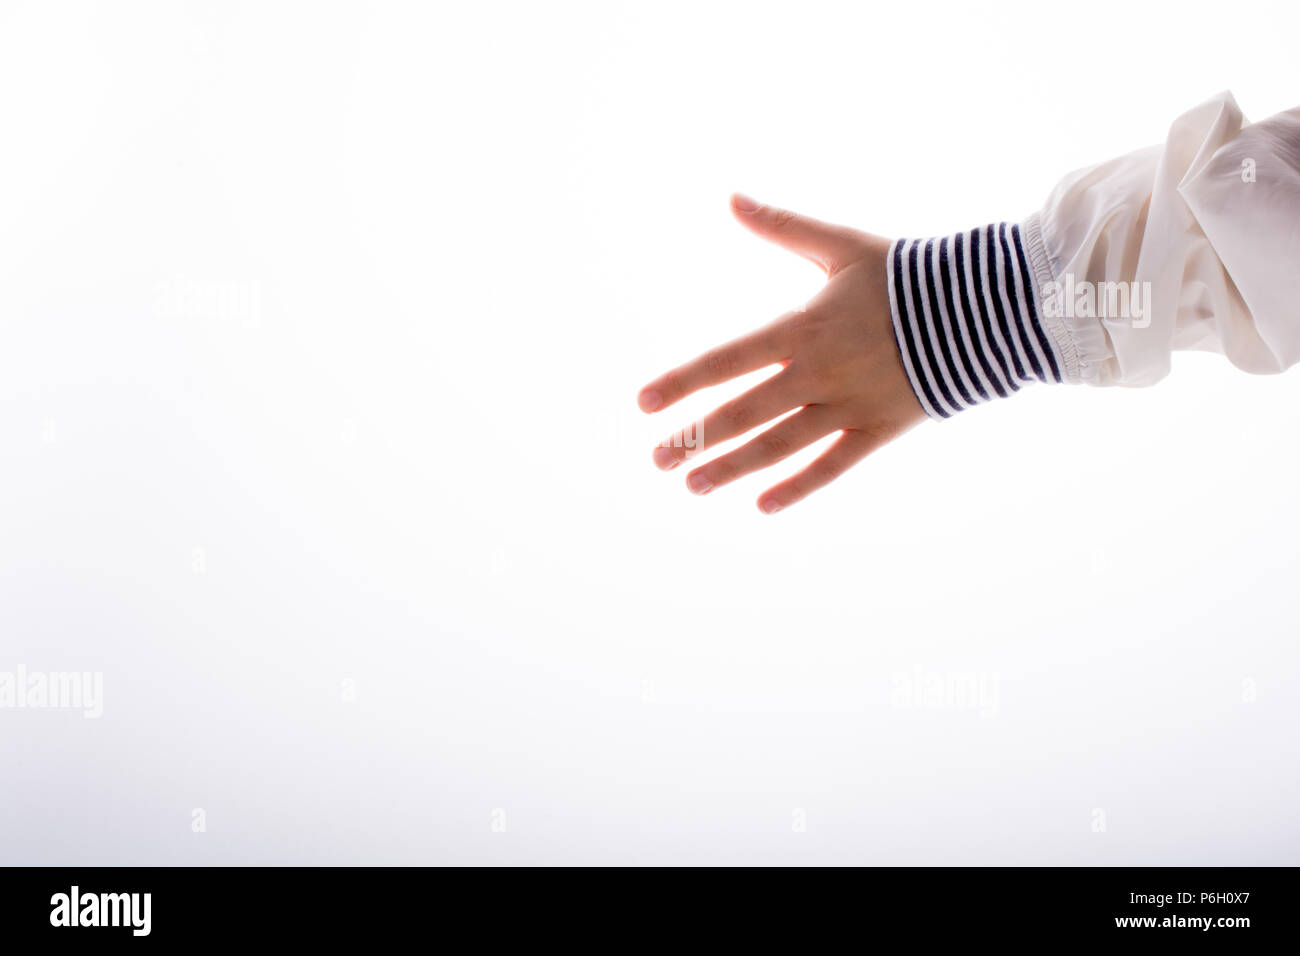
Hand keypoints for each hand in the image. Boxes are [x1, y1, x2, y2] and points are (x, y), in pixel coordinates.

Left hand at [637, 194, 925, 513]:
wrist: (983, 307)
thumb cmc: (905, 274)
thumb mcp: (839, 245)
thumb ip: (782, 226)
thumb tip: (730, 197)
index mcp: (802, 328)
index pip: (727, 359)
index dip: (683, 382)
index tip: (643, 404)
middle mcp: (817, 373)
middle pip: (744, 413)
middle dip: (697, 438)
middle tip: (658, 459)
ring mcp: (848, 406)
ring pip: (779, 445)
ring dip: (733, 467)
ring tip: (695, 485)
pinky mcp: (878, 430)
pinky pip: (832, 465)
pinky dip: (799, 486)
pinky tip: (763, 504)